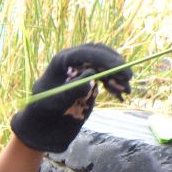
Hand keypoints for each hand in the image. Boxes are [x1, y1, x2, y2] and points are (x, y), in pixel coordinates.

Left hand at [11, 43, 131, 151]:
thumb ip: (73, 90)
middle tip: (128, 77)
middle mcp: (73, 59)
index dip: (104, 59)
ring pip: (105, 64)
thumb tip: (92, 78)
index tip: (119, 67)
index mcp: (61, 60)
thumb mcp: (57, 101)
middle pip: (99, 54)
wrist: (43, 119)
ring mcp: (82, 66)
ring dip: (118, 75)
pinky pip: (106, 75)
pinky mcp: (89, 76)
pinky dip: (114, 83)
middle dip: (115, 65)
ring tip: (127, 90)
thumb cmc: (45, 109)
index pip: (86, 53)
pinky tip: (121, 94)